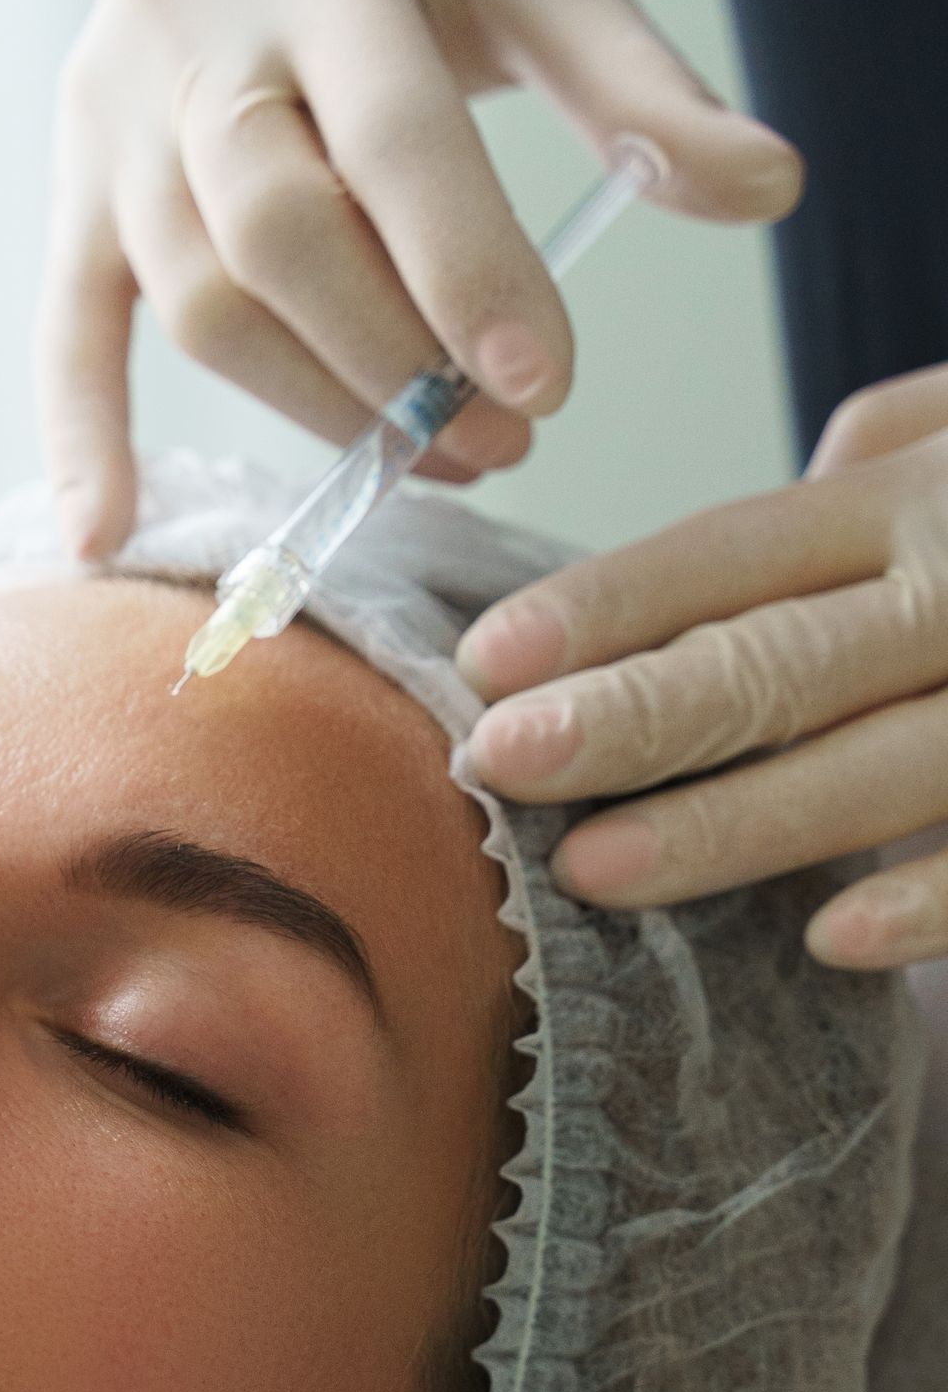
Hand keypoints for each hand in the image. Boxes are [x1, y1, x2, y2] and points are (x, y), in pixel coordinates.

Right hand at [39, 0, 800, 557]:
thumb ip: (641, 86)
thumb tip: (764, 189)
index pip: (390, 134)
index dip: (463, 269)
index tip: (541, 387)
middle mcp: (195, 27)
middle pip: (274, 234)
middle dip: (393, 361)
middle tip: (499, 441)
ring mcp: (114, 114)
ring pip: (196, 301)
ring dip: (314, 408)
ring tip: (427, 458)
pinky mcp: (75, 186)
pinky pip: (68, 324)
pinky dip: (79, 436)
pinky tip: (103, 537)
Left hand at [460, 364, 947, 968]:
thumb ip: (897, 451)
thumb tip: (795, 482)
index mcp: (928, 494)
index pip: (733, 552)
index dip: (607, 608)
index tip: (487, 664)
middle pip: (778, 657)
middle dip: (631, 716)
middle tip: (501, 765)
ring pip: (877, 765)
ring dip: (736, 825)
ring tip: (597, 870)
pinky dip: (935, 894)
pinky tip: (833, 940)